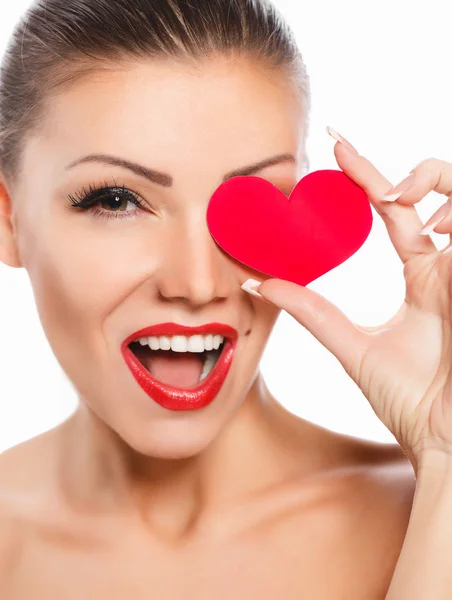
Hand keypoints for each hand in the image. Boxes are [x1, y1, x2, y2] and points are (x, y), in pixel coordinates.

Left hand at [249, 132, 451, 469]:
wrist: (444, 441)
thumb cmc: (410, 401)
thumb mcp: (352, 347)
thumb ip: (312, 313)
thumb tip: (258, 284)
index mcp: (421, 276)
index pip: (395, 211)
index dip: (367, 176)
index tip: (334, 146)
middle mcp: (448, 265)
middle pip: (430, 188)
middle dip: (396, 166)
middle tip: (344, 154)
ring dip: (431, 179)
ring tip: (389, 198)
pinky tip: (432, 227)